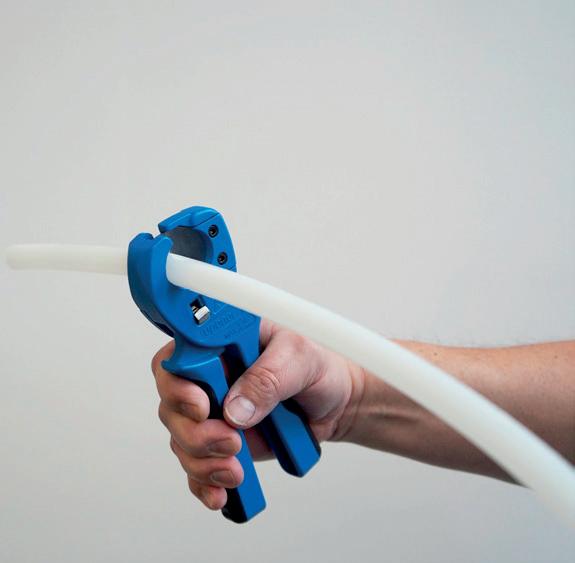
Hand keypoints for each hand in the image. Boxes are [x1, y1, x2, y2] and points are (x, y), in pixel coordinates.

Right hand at [151, 319, 365, 510]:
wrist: (338, 401)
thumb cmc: (318, 366)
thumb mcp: (300, 357)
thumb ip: (268, 377)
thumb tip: (235, 409)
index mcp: (221, 343)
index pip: (178, 358)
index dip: (179, 385)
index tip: (203, 407)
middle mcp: (210, 376)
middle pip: (172, 406)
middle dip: (195, 433)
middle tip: (231, 442)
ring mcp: (214, 411)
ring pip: (182, 440)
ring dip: (203, 462)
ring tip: (236, 469)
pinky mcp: (221, 442)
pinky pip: (198, 466)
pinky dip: (205, 483)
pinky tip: (222, 491)